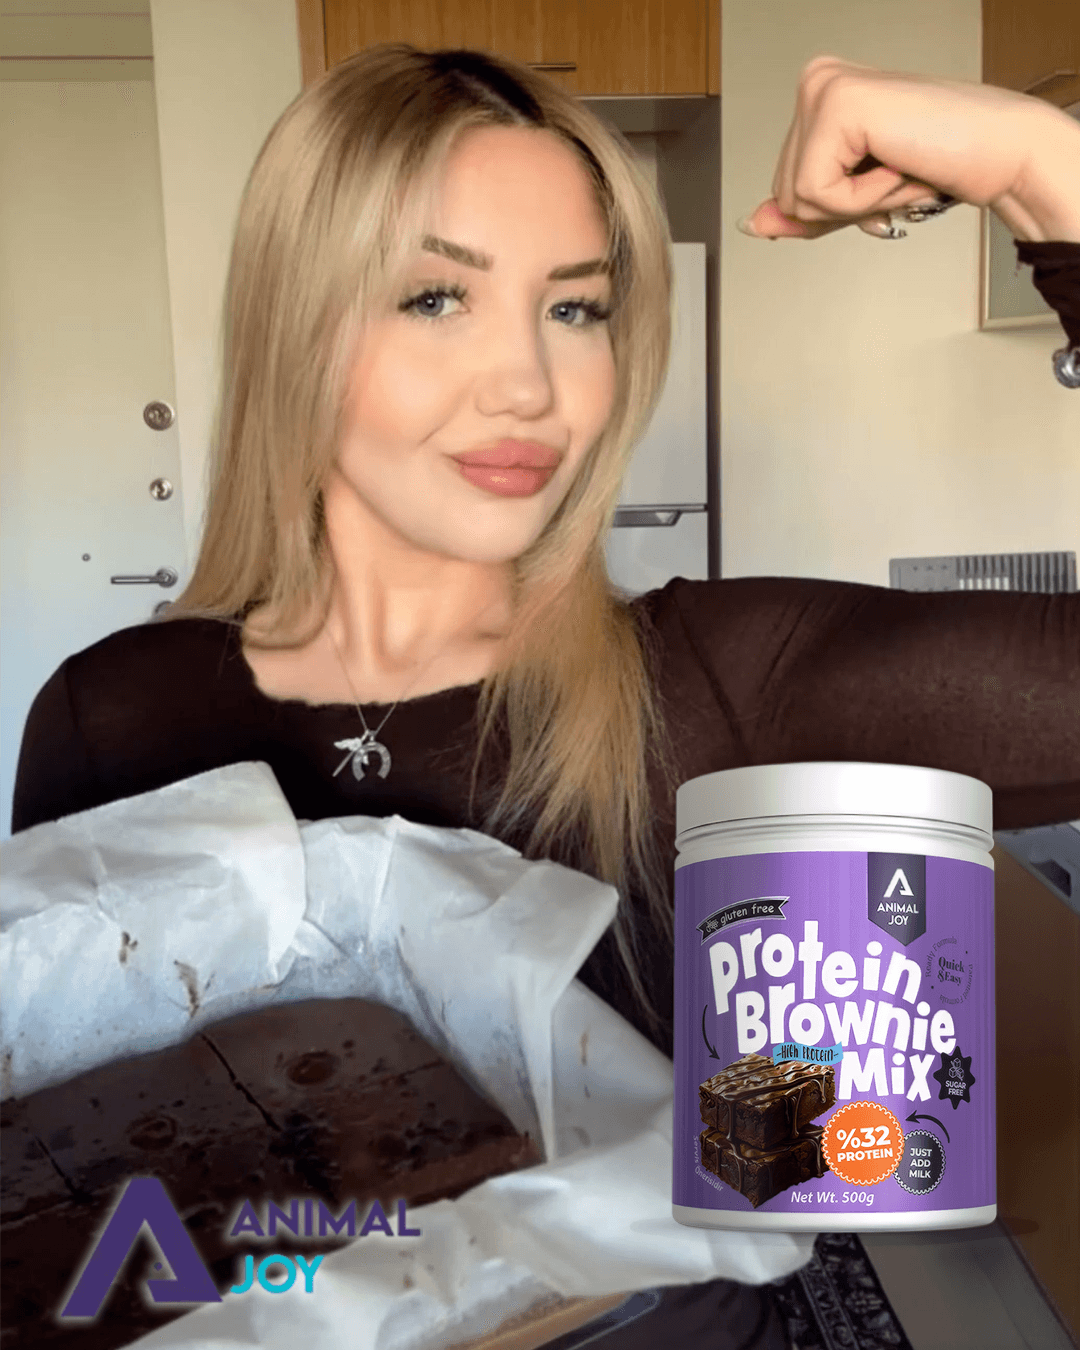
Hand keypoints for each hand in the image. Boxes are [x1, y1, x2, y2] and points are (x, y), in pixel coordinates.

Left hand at [739, 56, 1079, 242]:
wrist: (997, 152)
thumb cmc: (939, 163)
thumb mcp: (852, 199)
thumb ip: (802, 212)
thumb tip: (752, 224)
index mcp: (817, 97)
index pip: (783, 188)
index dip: (831, 207)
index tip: (879, 178)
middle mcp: (815, 83)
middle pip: (784, 195)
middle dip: (841, 207)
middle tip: (892, 173)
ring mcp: (823, 88)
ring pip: (797, 199)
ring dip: (857, 204)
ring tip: (896, 167)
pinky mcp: (836, 105)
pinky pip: (819, 194)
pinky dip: (863, 199)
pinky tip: (897, 163)